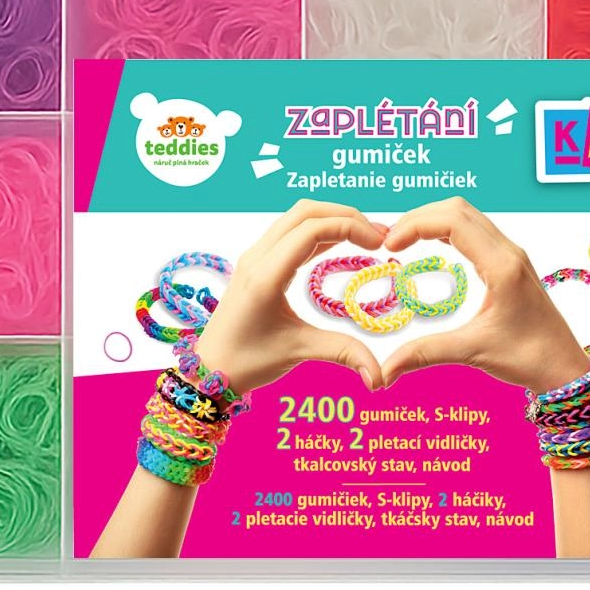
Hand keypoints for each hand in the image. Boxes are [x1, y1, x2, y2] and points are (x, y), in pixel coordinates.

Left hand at [192, 200, 389, 391]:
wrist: (210, 368)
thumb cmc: (248, 361)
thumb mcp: (298, 352)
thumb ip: (343, 353)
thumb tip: (379, 377)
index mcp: (266, 275)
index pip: (312, 229)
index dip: (350, 227)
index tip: (380, 244)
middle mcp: (258, 258)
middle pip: (306, 212)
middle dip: (346, 216)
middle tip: (378, 236)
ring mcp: (255, 257)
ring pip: (297, 217)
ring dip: (333, 219)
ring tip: (365, 237)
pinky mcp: (258, 263)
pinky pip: (291, 232)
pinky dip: (319, 231)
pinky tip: (340, 244)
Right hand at [376, 197, 589, 391]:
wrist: (564, 367)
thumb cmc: (529, 358)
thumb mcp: (473, 352)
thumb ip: (425, 354)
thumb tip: (384, 372)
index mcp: (502, 266)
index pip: (453, 222)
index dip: (415, 225)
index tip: (389, 247)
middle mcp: (508, 252)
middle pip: (457, 209)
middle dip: (419, 218)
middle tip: (390, 242)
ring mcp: (511, 255)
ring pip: (467, 216)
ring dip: (433, 221)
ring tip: (404, 241)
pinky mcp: (510, 264)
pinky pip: (476, 231)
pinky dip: (448, 230)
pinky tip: (431, 246)